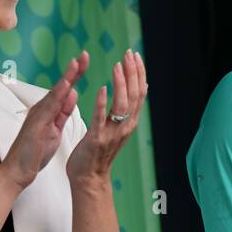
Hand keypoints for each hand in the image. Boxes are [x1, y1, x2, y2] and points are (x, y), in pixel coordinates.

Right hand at [0, 52, 88, 191]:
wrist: (17, 171)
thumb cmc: (35, 152)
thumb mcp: (55, 129)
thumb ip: (63, 112)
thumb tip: (73, 93)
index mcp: (49, 110)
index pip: (65, 89)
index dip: (76, 74)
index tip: (86, 60)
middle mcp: (43, 109)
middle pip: (61, 86)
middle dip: (74, 70)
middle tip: (85, 54)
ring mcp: (38, 116)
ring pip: (55, 93)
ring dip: (66, 77)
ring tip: (77, 62)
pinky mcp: (36, 125)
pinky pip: (49, 109)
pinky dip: (58, 96)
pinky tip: (66, 87)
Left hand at [67, 48, 146, 189]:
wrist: (89, 178)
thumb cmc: (99, 152)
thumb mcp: (118, 128)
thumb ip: (128, 109)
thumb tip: (142, 88)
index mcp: (129, 122)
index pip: (140, 93)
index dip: (139, 73)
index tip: (135, 55)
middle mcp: (125, 126)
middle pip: (134, 95)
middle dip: (133, 73)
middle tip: (128, 54)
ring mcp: (112, 133)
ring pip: (122, 105)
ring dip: (121, 83)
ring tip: (117, 66)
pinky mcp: (97, 138)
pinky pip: (101, 118)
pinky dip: (102, 102)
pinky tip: (102, 88)